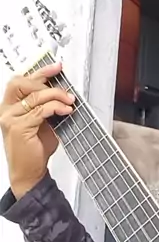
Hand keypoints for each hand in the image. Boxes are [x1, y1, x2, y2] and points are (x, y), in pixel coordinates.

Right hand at [0, 63, 73, 198]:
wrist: (28, 173)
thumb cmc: (35, 149)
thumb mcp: (43, 122)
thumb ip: (47, 107)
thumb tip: (64, 92)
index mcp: (10, 106)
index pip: (21, 81)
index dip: (40, 72)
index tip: (57, 68)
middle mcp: (6, 110)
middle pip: (22, 83)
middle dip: (46, 81)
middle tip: (65, 89)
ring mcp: (10, 119)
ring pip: (35, 96)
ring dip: (57, 96)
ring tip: (69, 101)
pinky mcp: (19, 127)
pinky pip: (41, 111)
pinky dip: (56, 108)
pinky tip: (66, 111)